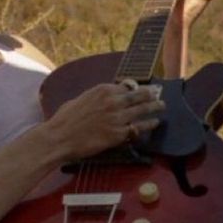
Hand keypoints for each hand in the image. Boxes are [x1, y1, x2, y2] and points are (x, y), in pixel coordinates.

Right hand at [47, 83, 164, 160]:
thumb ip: (96, 97)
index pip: (126, 86)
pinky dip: (148, 124)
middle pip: (139, 95)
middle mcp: (113, 101)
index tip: (141, 88)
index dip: (136, 87)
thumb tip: (103, 99)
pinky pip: (138, 128)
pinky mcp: (118, 134)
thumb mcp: (80, 99)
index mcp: (103, 90)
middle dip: (150, 94)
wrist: (60, 137)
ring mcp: (117, 117)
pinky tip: (154, 123)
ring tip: (161, 105)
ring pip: (142, 109)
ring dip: (154, 107)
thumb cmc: (65, 119)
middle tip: (158, 94)